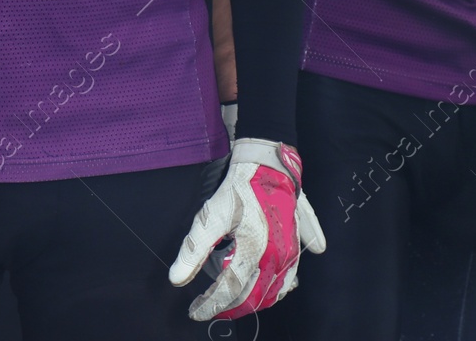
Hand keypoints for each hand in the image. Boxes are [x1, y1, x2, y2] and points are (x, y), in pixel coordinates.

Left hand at [169, 139, 325, 320]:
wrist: (265, 162)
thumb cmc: (238, 189)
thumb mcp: (209, 218)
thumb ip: (193, 251)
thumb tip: (176, 279)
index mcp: (255, 252)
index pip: (231, 292)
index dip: (212, 306)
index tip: (196, 312)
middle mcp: (278, 256)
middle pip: (255, 297)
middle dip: (232, 308)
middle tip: (211, 309)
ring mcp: (292, 249)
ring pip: (277, 290)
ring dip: (256, 301)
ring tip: (235, 302)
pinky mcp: (298, 240)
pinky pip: (292, 273)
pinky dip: (281, 286)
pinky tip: (273, 287)